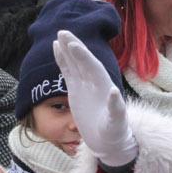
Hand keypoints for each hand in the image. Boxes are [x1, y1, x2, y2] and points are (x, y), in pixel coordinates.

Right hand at [52, 30, 137, 167]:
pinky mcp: (76, 90)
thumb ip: (116, 108)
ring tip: (57, 35)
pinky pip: (68, 71)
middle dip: (74, 46)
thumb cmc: (115, 132)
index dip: (83, 56)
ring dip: (67, 49)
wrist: (108, 140)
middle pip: (83, 60)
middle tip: (63, 32)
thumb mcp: (116, 122)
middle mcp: (95, 82)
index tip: (72, 44)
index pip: (92, 67)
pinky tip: (55, 48)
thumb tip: (113, 91)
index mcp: (104, 86)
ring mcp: (85, 84)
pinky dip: (62, 60)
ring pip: (75, 63)